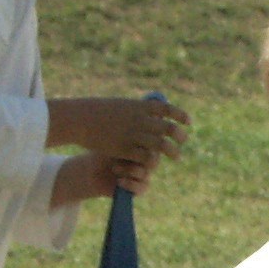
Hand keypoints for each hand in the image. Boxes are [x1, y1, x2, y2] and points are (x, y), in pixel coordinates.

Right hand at [47, 95, 188, 169]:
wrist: (80, 118)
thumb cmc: (99, 111)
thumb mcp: (122, 105)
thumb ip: (139, 110)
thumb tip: (154, 111)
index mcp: (140, 107)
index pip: (168, 110)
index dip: (180, 116)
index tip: (188, 122)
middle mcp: (140, 120)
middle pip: (170, 129)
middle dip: (180, 136)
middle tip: (182, 141)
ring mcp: (134, 135)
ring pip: (162, 146)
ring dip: (173, 152)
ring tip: (176, 156)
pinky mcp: (126, 149)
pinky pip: (147, 157)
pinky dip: (153, 160)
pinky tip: (154, 162)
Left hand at [50, 153, 150, 204]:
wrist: (91, 172)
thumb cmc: (100, 154)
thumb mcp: (113, 145)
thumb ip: (127, 143)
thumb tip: (139, 140)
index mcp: (143, 146)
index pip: (153, 145)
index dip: (141, 147)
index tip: (126, 146)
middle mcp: (146, 160)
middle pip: (153, 160)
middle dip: (138, 159)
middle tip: (121, 157)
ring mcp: (144, 174)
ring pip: (147, 173)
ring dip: (131, 171)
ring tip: (115, 168)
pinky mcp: (140, 187)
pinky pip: (143, 186)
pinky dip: (131, 184)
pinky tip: (120, 181)